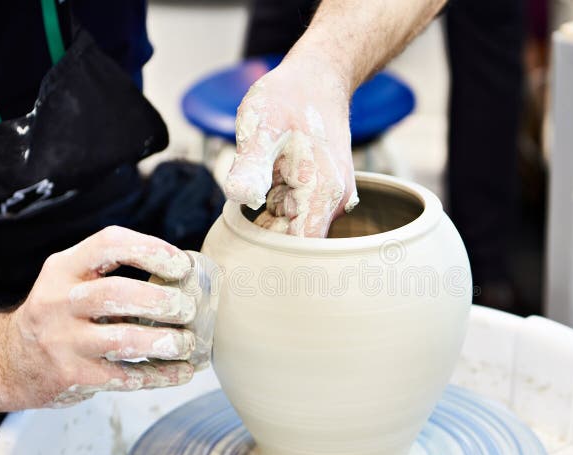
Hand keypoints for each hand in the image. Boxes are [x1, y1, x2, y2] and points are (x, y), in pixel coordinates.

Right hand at [0, 226, 206, 408]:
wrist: (9, 362)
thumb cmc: (61, 315)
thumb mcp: (72, 282)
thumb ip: (114, 275)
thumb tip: (188, 278)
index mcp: (63, 268)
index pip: (109, 244)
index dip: (150, 250)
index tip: (182, 265)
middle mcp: (58, 301)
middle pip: (116, 293)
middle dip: (161, 300)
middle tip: (188, 308)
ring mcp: (63, 341)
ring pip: (122, 339)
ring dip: (164, 341)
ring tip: (187, 343)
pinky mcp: (72, 375)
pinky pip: (124, 377)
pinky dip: (159, 375)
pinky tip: (181, 372)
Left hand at [223, 56, 358, 236]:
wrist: (317, 78)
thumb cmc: (290, 98)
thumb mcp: (262, 126)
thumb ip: (251, 166)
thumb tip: (239, 198)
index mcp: (323, 192)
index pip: (301, 251)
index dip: (273, 258)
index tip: (246, 252)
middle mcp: (333, 203)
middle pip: (295, 243)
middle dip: (264, 235)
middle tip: (242, 208)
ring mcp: (328, 200)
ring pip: (292, 229)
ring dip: (268, 218)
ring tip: (261, 180)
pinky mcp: (320, 195)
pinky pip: (294, 214)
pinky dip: (275, 205)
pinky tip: (269, 179)